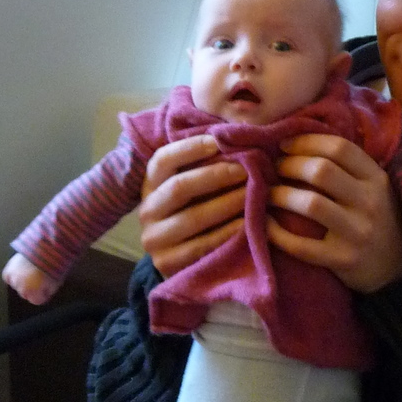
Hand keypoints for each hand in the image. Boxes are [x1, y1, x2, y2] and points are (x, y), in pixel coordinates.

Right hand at [2, 252, 61, 305]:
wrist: (44, 246)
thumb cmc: (52, 264)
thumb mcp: (56, 281)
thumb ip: (49, 291)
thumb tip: (46, 292)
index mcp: (33, 293)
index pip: (37, 301)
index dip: (43, 295)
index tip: (46, 288)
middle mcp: (21, 288)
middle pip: (26, 294)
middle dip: (32, 289)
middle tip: (38, 279)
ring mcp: (13, 279)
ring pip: (16, 286)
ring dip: (22, 282)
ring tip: (30, 273)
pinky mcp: (8, 269)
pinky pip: (8, 277)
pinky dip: (13, 275)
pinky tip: (20, 271)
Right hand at [138, 133, 246, 276]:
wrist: (179, 260)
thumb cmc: (192, 213)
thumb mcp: (191, 188)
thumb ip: (204, 167)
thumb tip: (234, 138)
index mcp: (150, 185)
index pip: (163, 160)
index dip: (190, 148)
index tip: (219, 141)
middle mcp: (147, 211)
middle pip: (179, 187)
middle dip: (216, 175)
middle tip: (247, 169)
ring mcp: (154, 239)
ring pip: (192, 217)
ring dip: (227, 203)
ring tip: (254, 193)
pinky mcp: (167, 263)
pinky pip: (202, 245)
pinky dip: (227, 232)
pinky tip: (247, 223)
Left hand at [265, 134, 401, 291]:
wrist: (397, 267)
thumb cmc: (377, 219)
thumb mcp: (374, 187)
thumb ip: (348, 167)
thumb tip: (299, 140)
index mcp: (377, 179)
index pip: (339, 148)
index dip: (306, 141)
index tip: (285, 144)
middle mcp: (370, 203)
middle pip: (322, 171)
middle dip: (290, 165)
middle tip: (274, 168)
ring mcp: (358, 233)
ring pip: (311, 204)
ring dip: (281, 195)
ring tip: (269, 194)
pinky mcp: (344, 260)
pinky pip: (302, 246)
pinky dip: (277, 233)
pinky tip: (265, 224)